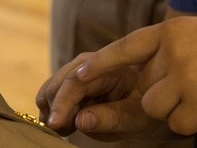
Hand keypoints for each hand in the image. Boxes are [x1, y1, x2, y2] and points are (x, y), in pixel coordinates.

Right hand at [38, 52, 161, 140]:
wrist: (147, 104)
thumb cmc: (144, 109)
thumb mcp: (135, 117)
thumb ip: (110, 118)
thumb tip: (80, 120)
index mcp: (106, 65)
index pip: (76, 82)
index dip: (62, 103)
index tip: (54, 124)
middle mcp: (86, 64)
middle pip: (56, 84)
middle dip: (55, 109)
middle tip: (65, 132)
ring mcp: (76, 72)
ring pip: (49, 90)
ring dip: (53, 111)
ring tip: (70, 129)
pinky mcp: (70, 83)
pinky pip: (52, 96)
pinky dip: (54, 111)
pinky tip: (69, 123)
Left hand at [69, 17, 196, 136]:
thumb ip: (170, 49)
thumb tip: (140, 71)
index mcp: (172, 31)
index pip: (125, 48)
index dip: (100, 64)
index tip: (76, 75)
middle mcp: (173, 50)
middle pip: (144, 87)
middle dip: (165, 94)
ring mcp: (184, 75)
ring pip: (154, 109)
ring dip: (176, 111)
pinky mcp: (196, 101)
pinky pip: (176, 124)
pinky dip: (192, 122)